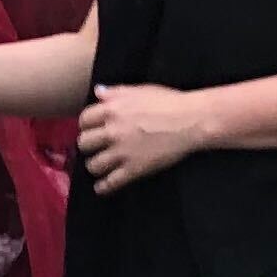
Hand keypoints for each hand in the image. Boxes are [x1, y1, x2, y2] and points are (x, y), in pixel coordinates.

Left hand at [75, 80, 211, 190]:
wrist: (192, 120)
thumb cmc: (169, 102)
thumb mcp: (141, 90)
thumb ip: (116, 92)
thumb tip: (98, 91)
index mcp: (113, 110)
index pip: (84, 119)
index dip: (87, 125)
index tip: (92, 128)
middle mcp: (113, 131)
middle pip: (84, 143)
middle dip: (88, 145)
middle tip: (96, 147)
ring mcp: (122, 152)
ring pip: (93, 165)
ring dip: (95, 165)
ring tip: (101, 165)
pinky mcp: (134, 169)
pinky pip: (110, 183)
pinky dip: (103, 187)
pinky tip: (102, 187)